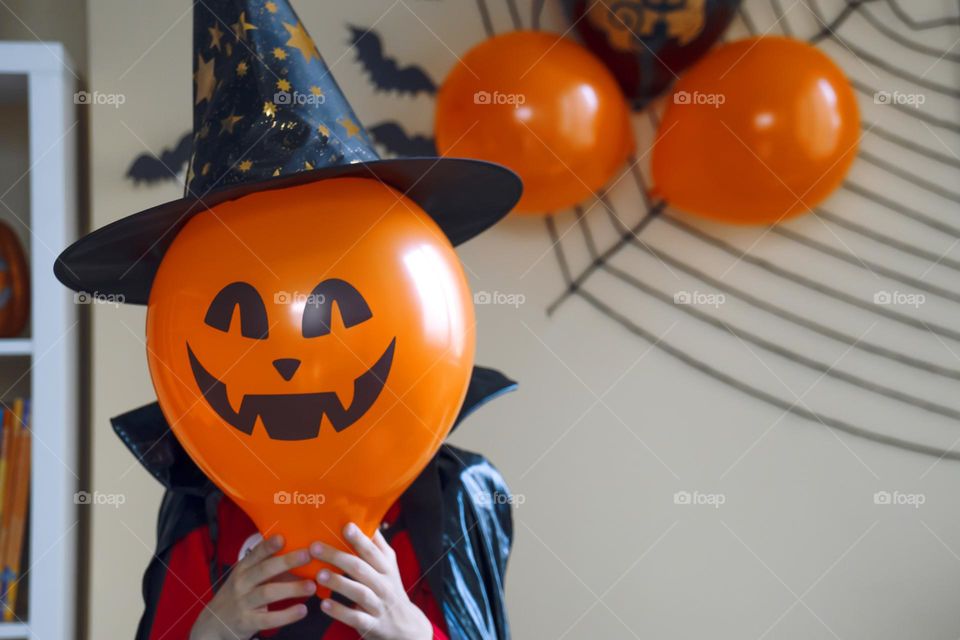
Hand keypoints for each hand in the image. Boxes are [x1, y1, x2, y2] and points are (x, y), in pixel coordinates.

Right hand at [190, 535, 315, 639]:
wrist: (213, 625)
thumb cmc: (239, 596)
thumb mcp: (248, 579)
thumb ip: (271, 569)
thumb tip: (304, 558)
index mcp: (243, 569)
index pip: (255, 554)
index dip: (268, 546)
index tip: (282, 537)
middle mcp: (241, 583)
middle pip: (264, 570)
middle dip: (286, 561)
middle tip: (307, 555)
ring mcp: (243, 603)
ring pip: (267, 593)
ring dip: (291, 588)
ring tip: (311, 586)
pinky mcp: (247, 622)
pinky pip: (268, 619)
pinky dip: (286, 615)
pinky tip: (302, 610)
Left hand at [310, 523, 432, 639]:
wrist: (405, 625)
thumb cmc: (390, 588)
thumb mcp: (389, 566)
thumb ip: (376, 545)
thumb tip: (364, 518)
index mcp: (386, 567)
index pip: (373, 551)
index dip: (360, 539)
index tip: (345, 526)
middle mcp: (384, 584)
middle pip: (361, 568)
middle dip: (338, 557)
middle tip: (315, 547)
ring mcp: (378, 605)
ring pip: (359, 592)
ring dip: (339, 583)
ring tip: (319, 574)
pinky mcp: (372, 624)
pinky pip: (356, 617)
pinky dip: (340, 611)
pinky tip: (324, 605)